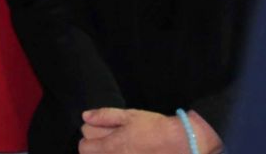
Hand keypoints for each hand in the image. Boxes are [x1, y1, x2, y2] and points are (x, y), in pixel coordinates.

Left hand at [79, 108, 194, 153]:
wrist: (181, 143)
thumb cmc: (154, 127)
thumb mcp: (129, 116)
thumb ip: (104, 116)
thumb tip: (85, 116)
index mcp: (111, 146)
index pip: (84, 147)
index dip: (88, 138)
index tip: (98, 134)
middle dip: (94, 149)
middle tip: (107, 142)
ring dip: (105, 153)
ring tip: (119, 147)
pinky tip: (127, 151)